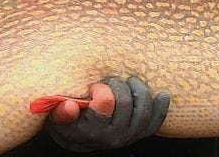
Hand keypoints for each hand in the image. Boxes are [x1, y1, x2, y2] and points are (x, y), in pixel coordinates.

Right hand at [46, 76, 169, 151]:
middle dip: (117, 85)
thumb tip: (69, 106)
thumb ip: (60, 110)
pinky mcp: (138, 135)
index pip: (106, 103)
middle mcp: (111, 137)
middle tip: (109, 80)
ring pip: (143, 110)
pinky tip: (162, 95)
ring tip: (128, 81)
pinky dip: (161, 107)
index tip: (95, 86)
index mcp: (91, 130)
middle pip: (125, 102)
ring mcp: (128, 137)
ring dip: (138, 90)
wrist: (78, 136)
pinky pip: (155, 122)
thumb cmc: (67, 119)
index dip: (101, 89)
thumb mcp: (56, 115)